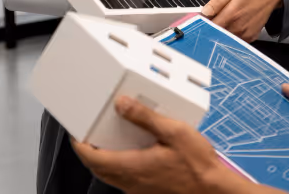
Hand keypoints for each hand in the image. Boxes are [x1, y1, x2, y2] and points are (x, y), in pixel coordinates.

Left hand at [70, 96, 252, 193]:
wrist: (212, 190)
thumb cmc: (197, 165)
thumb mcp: (173, 131)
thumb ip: (145, 117)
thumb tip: (122, 104)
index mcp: (132, 166)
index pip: (92, 157)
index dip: (79, 143)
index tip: (76, 130)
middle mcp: (131, 182)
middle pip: (97, 168)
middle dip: (88, 150)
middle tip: (89, 132)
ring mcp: (138, 189)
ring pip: (110, 175)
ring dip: (103, 159)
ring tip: (108, 140)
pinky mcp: (147, 191)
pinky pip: (124, 179)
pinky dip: (119, 165)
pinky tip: (132, 153)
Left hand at [202, 0, 281, 42]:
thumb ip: (217, 1)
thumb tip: (204, 12)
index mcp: (232, 14)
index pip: (209, 26)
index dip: (203, 23)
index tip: (201, 18)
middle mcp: (239, 27)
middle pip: (216, 33)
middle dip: (212, 26)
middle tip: (214, 16)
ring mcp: (246, 33)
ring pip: (226, 37)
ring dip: (222, 30)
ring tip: (227, 17)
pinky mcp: (252, 36)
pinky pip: (236, 39)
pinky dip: (232, 33)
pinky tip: (235, 23)